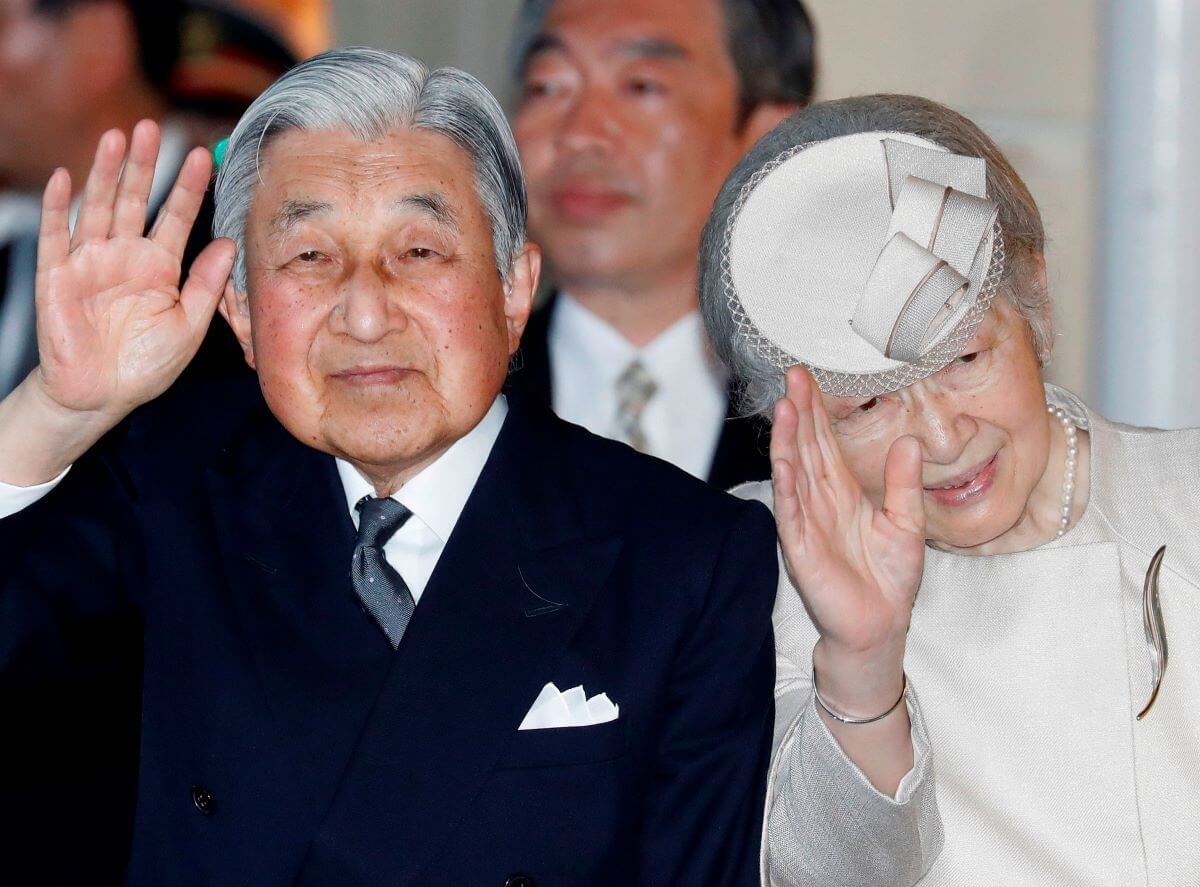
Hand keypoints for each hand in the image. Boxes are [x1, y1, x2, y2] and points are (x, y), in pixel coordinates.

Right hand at [32, 120, 235, 423]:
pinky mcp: (58, 277)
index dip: (189, 188)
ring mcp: (90, 262)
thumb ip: (207, 284)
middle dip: (144, 164)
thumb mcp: (189, 325)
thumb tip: (229, 243)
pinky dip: (59, 208)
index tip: (205, 156)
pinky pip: (56, 237)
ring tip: (117, 137)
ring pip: (99, 207)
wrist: (101, 395)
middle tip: (154, 127)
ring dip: (106, 173)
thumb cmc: (147, 364)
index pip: (177, 217)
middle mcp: (125, 256)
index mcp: (160, 266)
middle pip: (135, 200)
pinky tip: (65, 178)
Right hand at [770, 366, 924, 710]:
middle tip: (792, 374)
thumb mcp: (906, 522)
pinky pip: (792, 514)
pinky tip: (785, 464)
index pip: (824, 442)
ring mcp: (807, 522)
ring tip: (784, 407)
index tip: (808, 376)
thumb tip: (910, 440)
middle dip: (798, 412)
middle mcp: (819, 501)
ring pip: (793, 473)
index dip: (816, 410)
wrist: (880, 625)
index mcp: (842, 492)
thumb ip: (904, 482)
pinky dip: (787, 489)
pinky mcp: (802, 549)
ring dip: (787, 441)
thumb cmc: (889, 578)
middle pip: (805, 448)